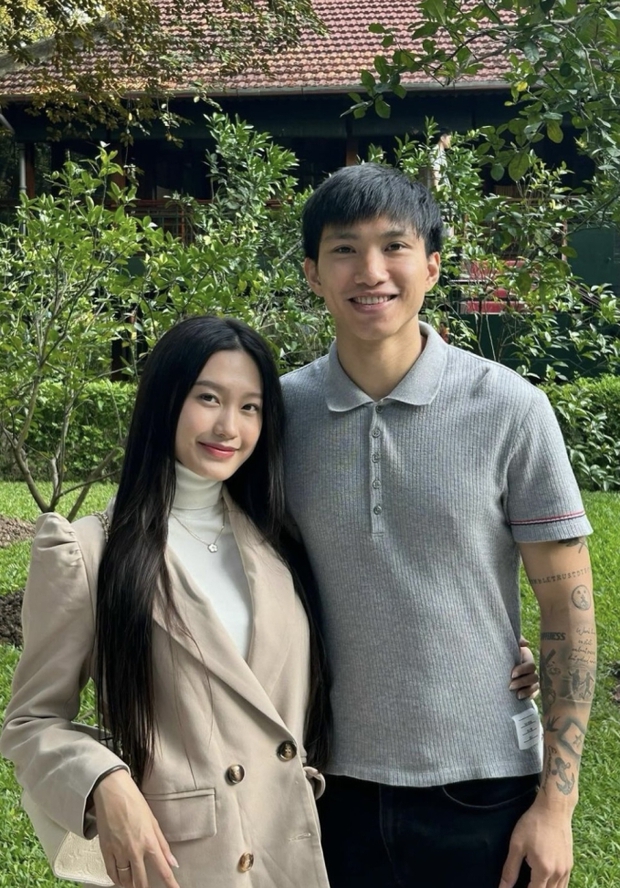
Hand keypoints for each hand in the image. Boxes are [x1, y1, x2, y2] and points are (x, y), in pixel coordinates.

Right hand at [92, 769, 180, 887]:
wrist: (112, 792)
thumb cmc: (134, 802)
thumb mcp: (153, 821)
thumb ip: (163, 844)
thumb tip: (173, 862)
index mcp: (149, 841)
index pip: (163, 869)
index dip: (170, 883)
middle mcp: (134, 850)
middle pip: (140, 880)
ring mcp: (118, 851)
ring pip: (125, 879)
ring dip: (130, 885)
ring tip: (133, 885)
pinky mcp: (105, 850)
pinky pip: (111, 872)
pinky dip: (116, 879)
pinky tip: (120, 880)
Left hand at [499, 798, 572, 887]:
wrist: (554, 809)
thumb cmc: (533, 824)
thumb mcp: (517, 845)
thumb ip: (510, 870)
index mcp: (544, 871)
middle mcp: (558, 874)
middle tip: (526, 884)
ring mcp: (567, 870)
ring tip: (534, 884)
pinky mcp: (570, 864)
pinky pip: (564, 884)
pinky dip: (556, 887)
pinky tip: (546, 883)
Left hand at [510, 637, 539, 699]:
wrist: (502, 662)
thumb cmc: (506, 653)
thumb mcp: (510, 646)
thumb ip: (517, 640)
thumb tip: (526, 643)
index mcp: (528, 659)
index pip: (530, 666)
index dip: (522, 670)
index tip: (512, 674)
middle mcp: (532, 670)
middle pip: (533, 678)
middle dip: (522, 682)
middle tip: (510, 686)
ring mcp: (532, 680)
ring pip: (534, 686)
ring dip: (526, 691)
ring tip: (516, 694)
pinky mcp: (530, 689)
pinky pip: (534, 694)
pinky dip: (529, 696)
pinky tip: (521, 699)